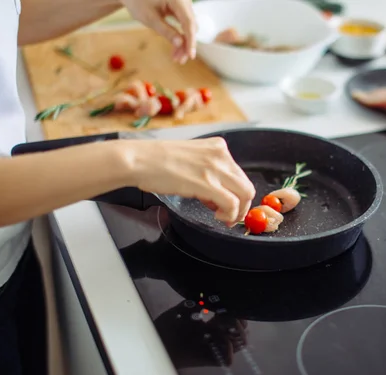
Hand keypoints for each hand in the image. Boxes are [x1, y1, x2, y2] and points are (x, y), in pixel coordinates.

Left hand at [119, 0, 196, 63]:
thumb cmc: (138, 2)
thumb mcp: (150, 18)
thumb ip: (166, 31)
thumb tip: (180, 44)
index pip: (188, 22)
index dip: (191, 40)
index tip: (191, 55)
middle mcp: (184, 0)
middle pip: (191, 26)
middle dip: (186, 44)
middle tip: (179, 60)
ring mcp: (184, 5)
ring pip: (189, 27)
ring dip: (184, 43)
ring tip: (175, 57)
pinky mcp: (181, 10)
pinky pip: (184, 25)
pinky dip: (181, 37)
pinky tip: (176, 48)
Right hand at [120, 137, 254, 224]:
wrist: (138, 159)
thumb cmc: (156, 161)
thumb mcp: (191, 160)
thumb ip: (208, 174)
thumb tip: (217, 197)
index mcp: (218, 147)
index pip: (239, 174)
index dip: (236, 194)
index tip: (226, 205)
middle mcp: (220, 155)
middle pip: (247, 185)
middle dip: (242, 206)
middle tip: (229, 217)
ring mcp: (215, 168)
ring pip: (245, 194)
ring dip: (238, 212)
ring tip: (223, 218)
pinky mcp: (207, 183)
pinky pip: (232, 204)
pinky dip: (229, 215)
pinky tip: (217, 216)